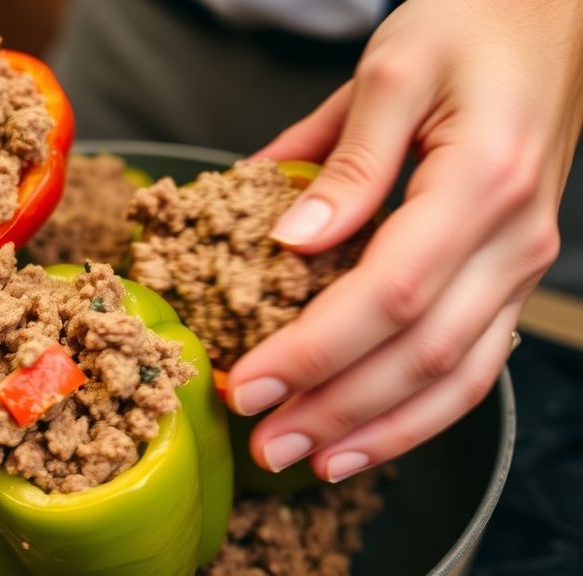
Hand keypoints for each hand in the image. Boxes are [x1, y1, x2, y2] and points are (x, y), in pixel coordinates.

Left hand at [229, 0, 582, 481]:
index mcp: (481, 182)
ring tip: (309, 464)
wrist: (548, 16)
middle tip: (264, 445)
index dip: (313, 350)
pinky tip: (369, 437)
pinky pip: (474, 364)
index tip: (248, 383)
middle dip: (334, 410)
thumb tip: (290, 243)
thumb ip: (344, 162)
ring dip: (379, 430)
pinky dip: (421, 411)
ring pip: (456, 377)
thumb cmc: (470, 26)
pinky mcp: (510, 276)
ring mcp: (521, 264)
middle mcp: (513, 238)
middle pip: (420, 353)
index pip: (387, 293)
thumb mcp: (391, 69)